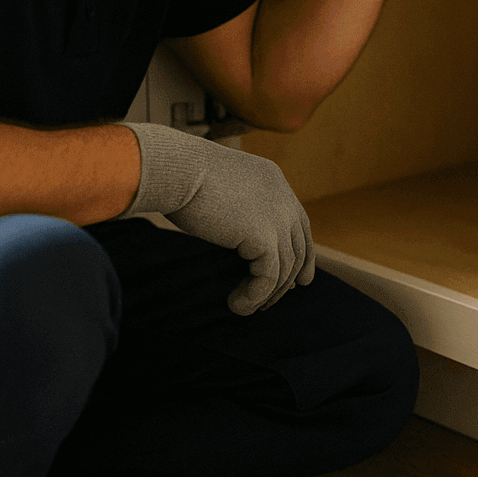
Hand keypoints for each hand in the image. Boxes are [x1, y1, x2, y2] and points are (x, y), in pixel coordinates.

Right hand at [116, 121, 313, 314]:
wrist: (176, 169)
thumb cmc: (183, 174)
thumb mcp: (221, 186)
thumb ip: (238, 206)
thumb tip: (238, 238)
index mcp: (273, 180)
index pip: (299, 222)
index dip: (301, 253)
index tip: (297, 278)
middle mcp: (282, 197)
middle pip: (299, 246)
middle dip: (290, 278)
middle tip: (271, 301)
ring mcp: (277, 217)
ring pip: (285, 268)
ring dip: (267, 294)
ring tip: (245, 307)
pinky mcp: (265, 236)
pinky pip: (269, 277)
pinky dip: (255, 296)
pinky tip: (237, 303)